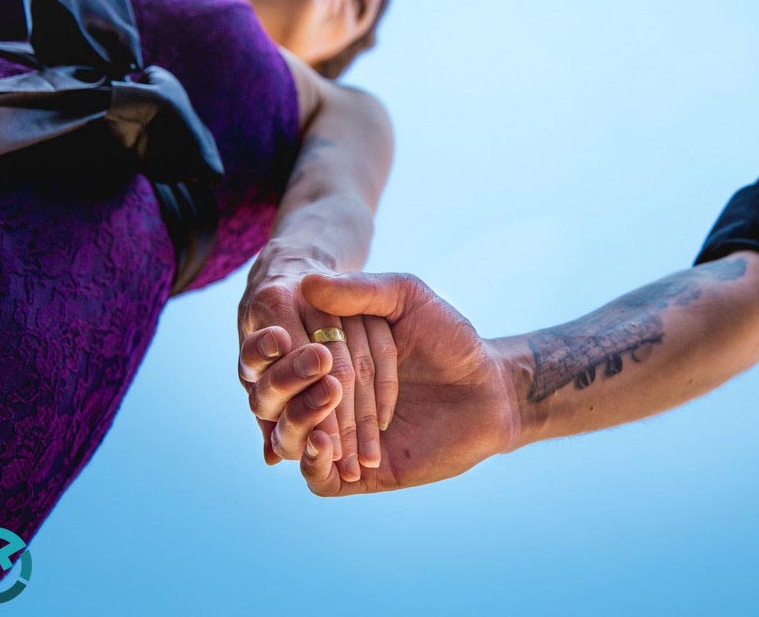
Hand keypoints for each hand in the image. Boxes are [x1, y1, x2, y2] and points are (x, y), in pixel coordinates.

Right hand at [252, 271, 526, 495]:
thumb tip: (306, 282)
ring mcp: (337, 437)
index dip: (268, 349)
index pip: (278, 357)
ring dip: (299, 419)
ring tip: (329, 396)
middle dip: (283, 384)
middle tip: (317, 367)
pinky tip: (326, 442)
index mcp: (324, 356)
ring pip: (289, 438)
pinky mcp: (356, 473)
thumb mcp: (408, 299)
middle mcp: (322, 397)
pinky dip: (313, 460)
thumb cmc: (450, 338)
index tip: (274, 335)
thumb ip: (362, 290)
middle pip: (274, 399)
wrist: (490, 389)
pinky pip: (316, 476)